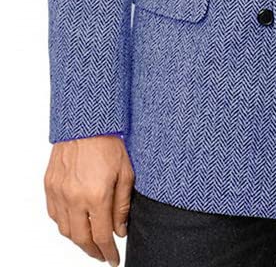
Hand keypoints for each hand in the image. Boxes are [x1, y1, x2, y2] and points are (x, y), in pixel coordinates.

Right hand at [44, 134, 134, 265]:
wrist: (86, 121)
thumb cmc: (109, 141)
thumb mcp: (126, 172)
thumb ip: (123, 205)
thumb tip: (121, 230)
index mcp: (96, 195)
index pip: (102, 235)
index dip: (109, 251)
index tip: (114, 259)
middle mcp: (74, 197)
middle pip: (81, 238)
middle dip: (93, 251)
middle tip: (102, 255)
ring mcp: (59, 192)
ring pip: (66, 230)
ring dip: (78, 240)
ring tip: (90, 242)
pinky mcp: (50, 185)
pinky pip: (54, 214)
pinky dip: (65, 224)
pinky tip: (75, 224)